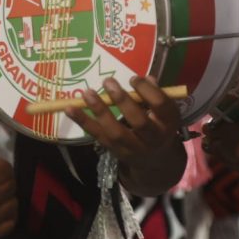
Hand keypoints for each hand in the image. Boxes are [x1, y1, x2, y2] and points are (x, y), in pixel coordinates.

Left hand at [65, 76, 182, 164]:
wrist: (155, 160)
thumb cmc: (158, 124)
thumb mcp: (163, 111)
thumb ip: (154, 94)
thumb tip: (145, 78)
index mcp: (168, 122)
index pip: (160, 105)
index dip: (147, 91)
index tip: (133, 78)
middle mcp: (153, 138)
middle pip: (139, 122)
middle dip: (123, 101)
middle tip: (109, 82)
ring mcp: (133, 147)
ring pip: (116, 132)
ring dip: (100, 112)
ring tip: (88, 93)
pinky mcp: (115, 151)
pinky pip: (98, 136)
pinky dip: (83, 122)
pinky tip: (70, 109)